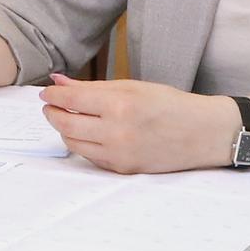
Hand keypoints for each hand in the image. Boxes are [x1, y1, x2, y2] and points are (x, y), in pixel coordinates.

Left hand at [36, 74, 241, 174]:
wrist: (202, 133)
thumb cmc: (170, 104)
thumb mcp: (132, 87)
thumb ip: (92, 87)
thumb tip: (57, 81)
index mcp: (120, 105)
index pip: (71, 101)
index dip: (53, 95)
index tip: (47, 92)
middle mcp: (117, 132)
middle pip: (66, 125)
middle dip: (52, 114)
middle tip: (51, 106)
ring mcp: (119, 154)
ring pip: (73, 144)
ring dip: (64, 130)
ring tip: (68, 118)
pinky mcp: (122, 169)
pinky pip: (90, 156)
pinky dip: (82, 144)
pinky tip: (87, 133)